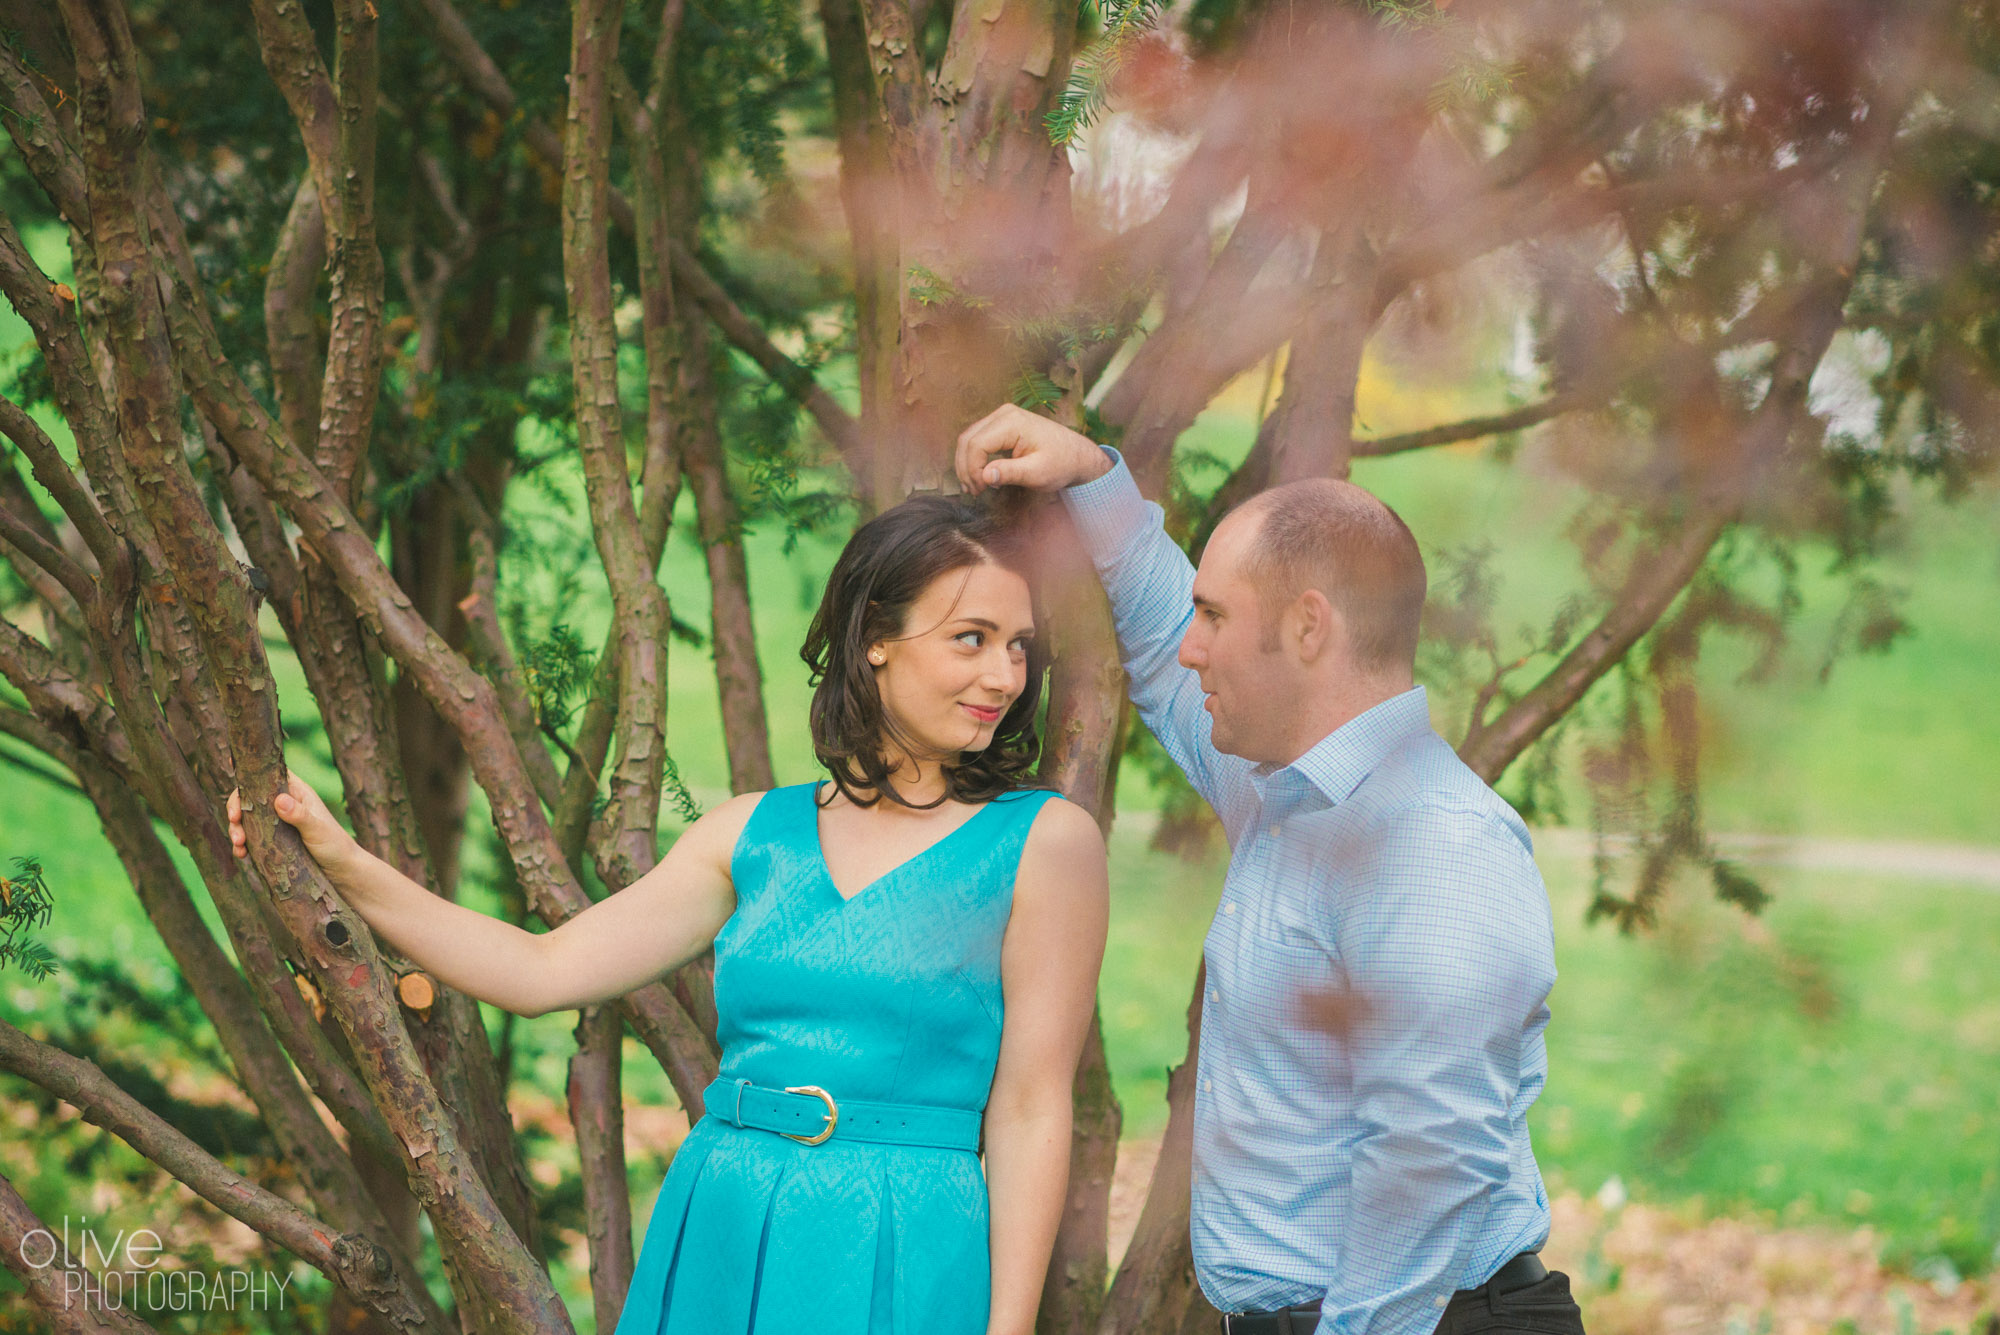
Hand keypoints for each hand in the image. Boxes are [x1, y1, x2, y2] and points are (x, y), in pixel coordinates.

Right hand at [228, 773, 357, 874]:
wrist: (343, 872)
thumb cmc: (335, 846)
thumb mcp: (317, 830)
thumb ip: (300, 815)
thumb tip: (279, 800)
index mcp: (296, 793)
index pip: (267, 776)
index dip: (247, 779)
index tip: (235, 793)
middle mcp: (285, 804)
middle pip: (250, 798)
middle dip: (237, 810)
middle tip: (235, 825)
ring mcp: (277, 823)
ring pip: (247, 819)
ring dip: (237, 830)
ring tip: (239, 845)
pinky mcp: (273, 841)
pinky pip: (251, 839)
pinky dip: (242, 845)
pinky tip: (241, 855)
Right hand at [955, 404, 1111, 495]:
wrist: (1077, 455)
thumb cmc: (1062, 464)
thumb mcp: (1038, 473)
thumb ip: (1010, 473)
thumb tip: (984, 476)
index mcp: (1012, 422)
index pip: (976, 445)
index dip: (972, 470)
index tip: (980, 490)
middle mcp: (1004, 414)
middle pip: (967, 439)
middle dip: (965, 468)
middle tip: (973, 491)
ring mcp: (1002, 417)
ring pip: (969, 438)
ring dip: (966, 463)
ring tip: (974, 487)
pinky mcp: (1002, 424)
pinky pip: (978, 439)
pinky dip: (974, 458)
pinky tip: (979, 476)